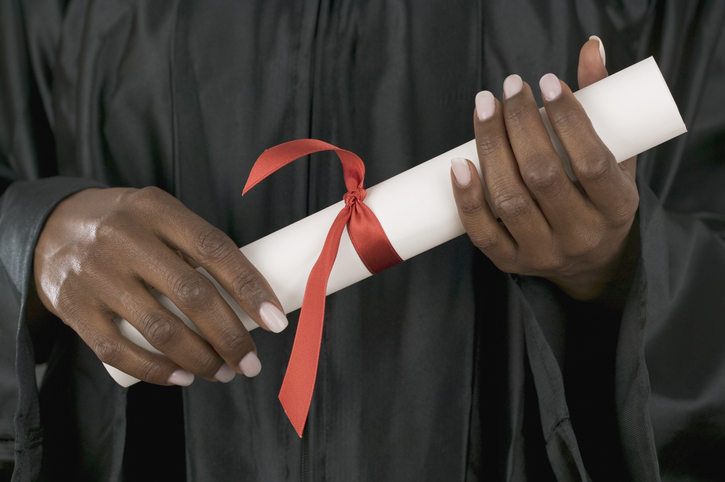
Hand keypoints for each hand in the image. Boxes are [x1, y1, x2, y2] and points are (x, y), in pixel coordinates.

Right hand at [34, 186, 287, 384]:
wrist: (51, 228)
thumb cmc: (127, 226)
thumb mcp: (159, 216)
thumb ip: (195, 246)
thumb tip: (250, 299)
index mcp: (156, 209)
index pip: (215, 249)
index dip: (250, 287)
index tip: (275, 321)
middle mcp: (124, 237)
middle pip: (192, 295)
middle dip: (230, 336)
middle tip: (251, 362)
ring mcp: (96, 273)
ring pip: (160, 329)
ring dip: (200, 359)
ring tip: (223, 372)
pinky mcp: (73, 306)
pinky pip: (119, 350)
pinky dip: (157, 371)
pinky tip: (183, 378)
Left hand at [450, 38, 638, 300]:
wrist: (591, 262)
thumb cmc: (601, 200)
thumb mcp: (616, 157)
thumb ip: (602, 105)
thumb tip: (588, 48)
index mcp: (617, 208)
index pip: (592, 162)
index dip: (569, 119)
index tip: (547, 82)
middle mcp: (580, 234)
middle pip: (543, 176)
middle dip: (521, 125)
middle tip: (509, 88)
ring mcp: (543, 252)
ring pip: (510, 199)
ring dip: (491, 149)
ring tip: (485, 109)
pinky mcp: (510, 261)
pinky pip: (482, 231)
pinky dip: (467, 198)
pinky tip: (459, 163)